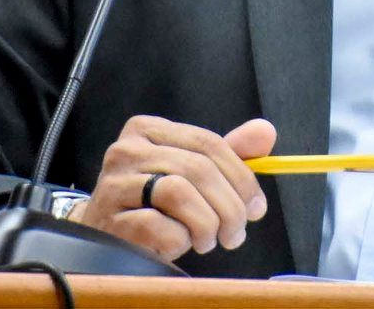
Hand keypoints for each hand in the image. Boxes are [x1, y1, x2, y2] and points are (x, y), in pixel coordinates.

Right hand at [74, 115, 275, 260]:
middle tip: (236, 233)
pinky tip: (178, 244)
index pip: (208, 143)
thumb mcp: (191, 172)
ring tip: (208, 240)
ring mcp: (115, 184)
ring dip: (206, 225)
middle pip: (198, 169)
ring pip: (179, 194)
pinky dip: (179, 240)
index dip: (241, 176)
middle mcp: (127, 150)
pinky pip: (158, 227)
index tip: (256, 206)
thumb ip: (228, 153)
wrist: (108, 233)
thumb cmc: (154, 201)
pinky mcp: (111, 220)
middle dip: (229, 207)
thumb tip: (265, 132)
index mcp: (148, 129)